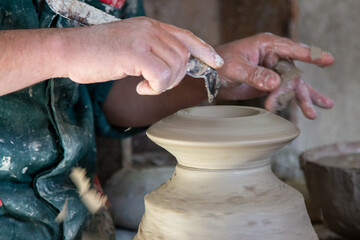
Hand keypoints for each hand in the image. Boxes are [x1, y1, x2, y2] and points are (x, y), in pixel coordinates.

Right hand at [62, 17, 222, 94]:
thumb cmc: (97, 54)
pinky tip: (139, 88)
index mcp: (151, 27)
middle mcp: (150, 28)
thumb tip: (172, 67)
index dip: (205, 50)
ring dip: (164, 84)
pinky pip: (160, 75)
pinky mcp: (134, 52)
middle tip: (156, 85)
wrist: (68, 51)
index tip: (217, 63)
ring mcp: (142, 38)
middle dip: (176, 77)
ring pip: (175, 66)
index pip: (186, 36)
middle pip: (183, 56)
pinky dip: (154, 88)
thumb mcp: (130, 48)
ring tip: (145, 86)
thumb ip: (152, 52)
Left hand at [215, 33, 333, 118]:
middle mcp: (273, 56)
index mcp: (266, 45)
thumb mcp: (235, 69)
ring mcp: (273, 70)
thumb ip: (255, 75)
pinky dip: (296, 100)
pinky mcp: (269, 84)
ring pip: (293, 84)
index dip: (311, 55)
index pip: (292, 49)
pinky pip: (286, 91)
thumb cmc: (219, 65)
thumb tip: (275, 83)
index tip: (328, 60)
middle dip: (295, 91)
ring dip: (303, 98)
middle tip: (295, 106)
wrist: (209, 77)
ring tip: (312, 114)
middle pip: (292, 73)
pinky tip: (312, 108)